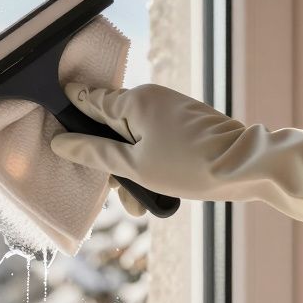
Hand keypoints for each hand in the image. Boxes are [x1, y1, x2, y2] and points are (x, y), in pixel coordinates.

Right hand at [51, 83, 302, 229]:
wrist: (248, 167)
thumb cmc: (189, 166)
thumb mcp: (134, 167)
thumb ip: (95, 154)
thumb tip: (61, 142)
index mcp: (133, 100)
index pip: (87, 98)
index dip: (69, 115)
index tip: (55, 130)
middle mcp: (150, 97)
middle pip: (111, 126)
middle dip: (109, 162)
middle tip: (119, 195)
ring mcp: (169, 109)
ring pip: (133, 139)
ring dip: (131, 171)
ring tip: (141, 205)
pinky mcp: (185, 123)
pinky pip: (154, 140)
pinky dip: (149, 164)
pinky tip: (157, 195)